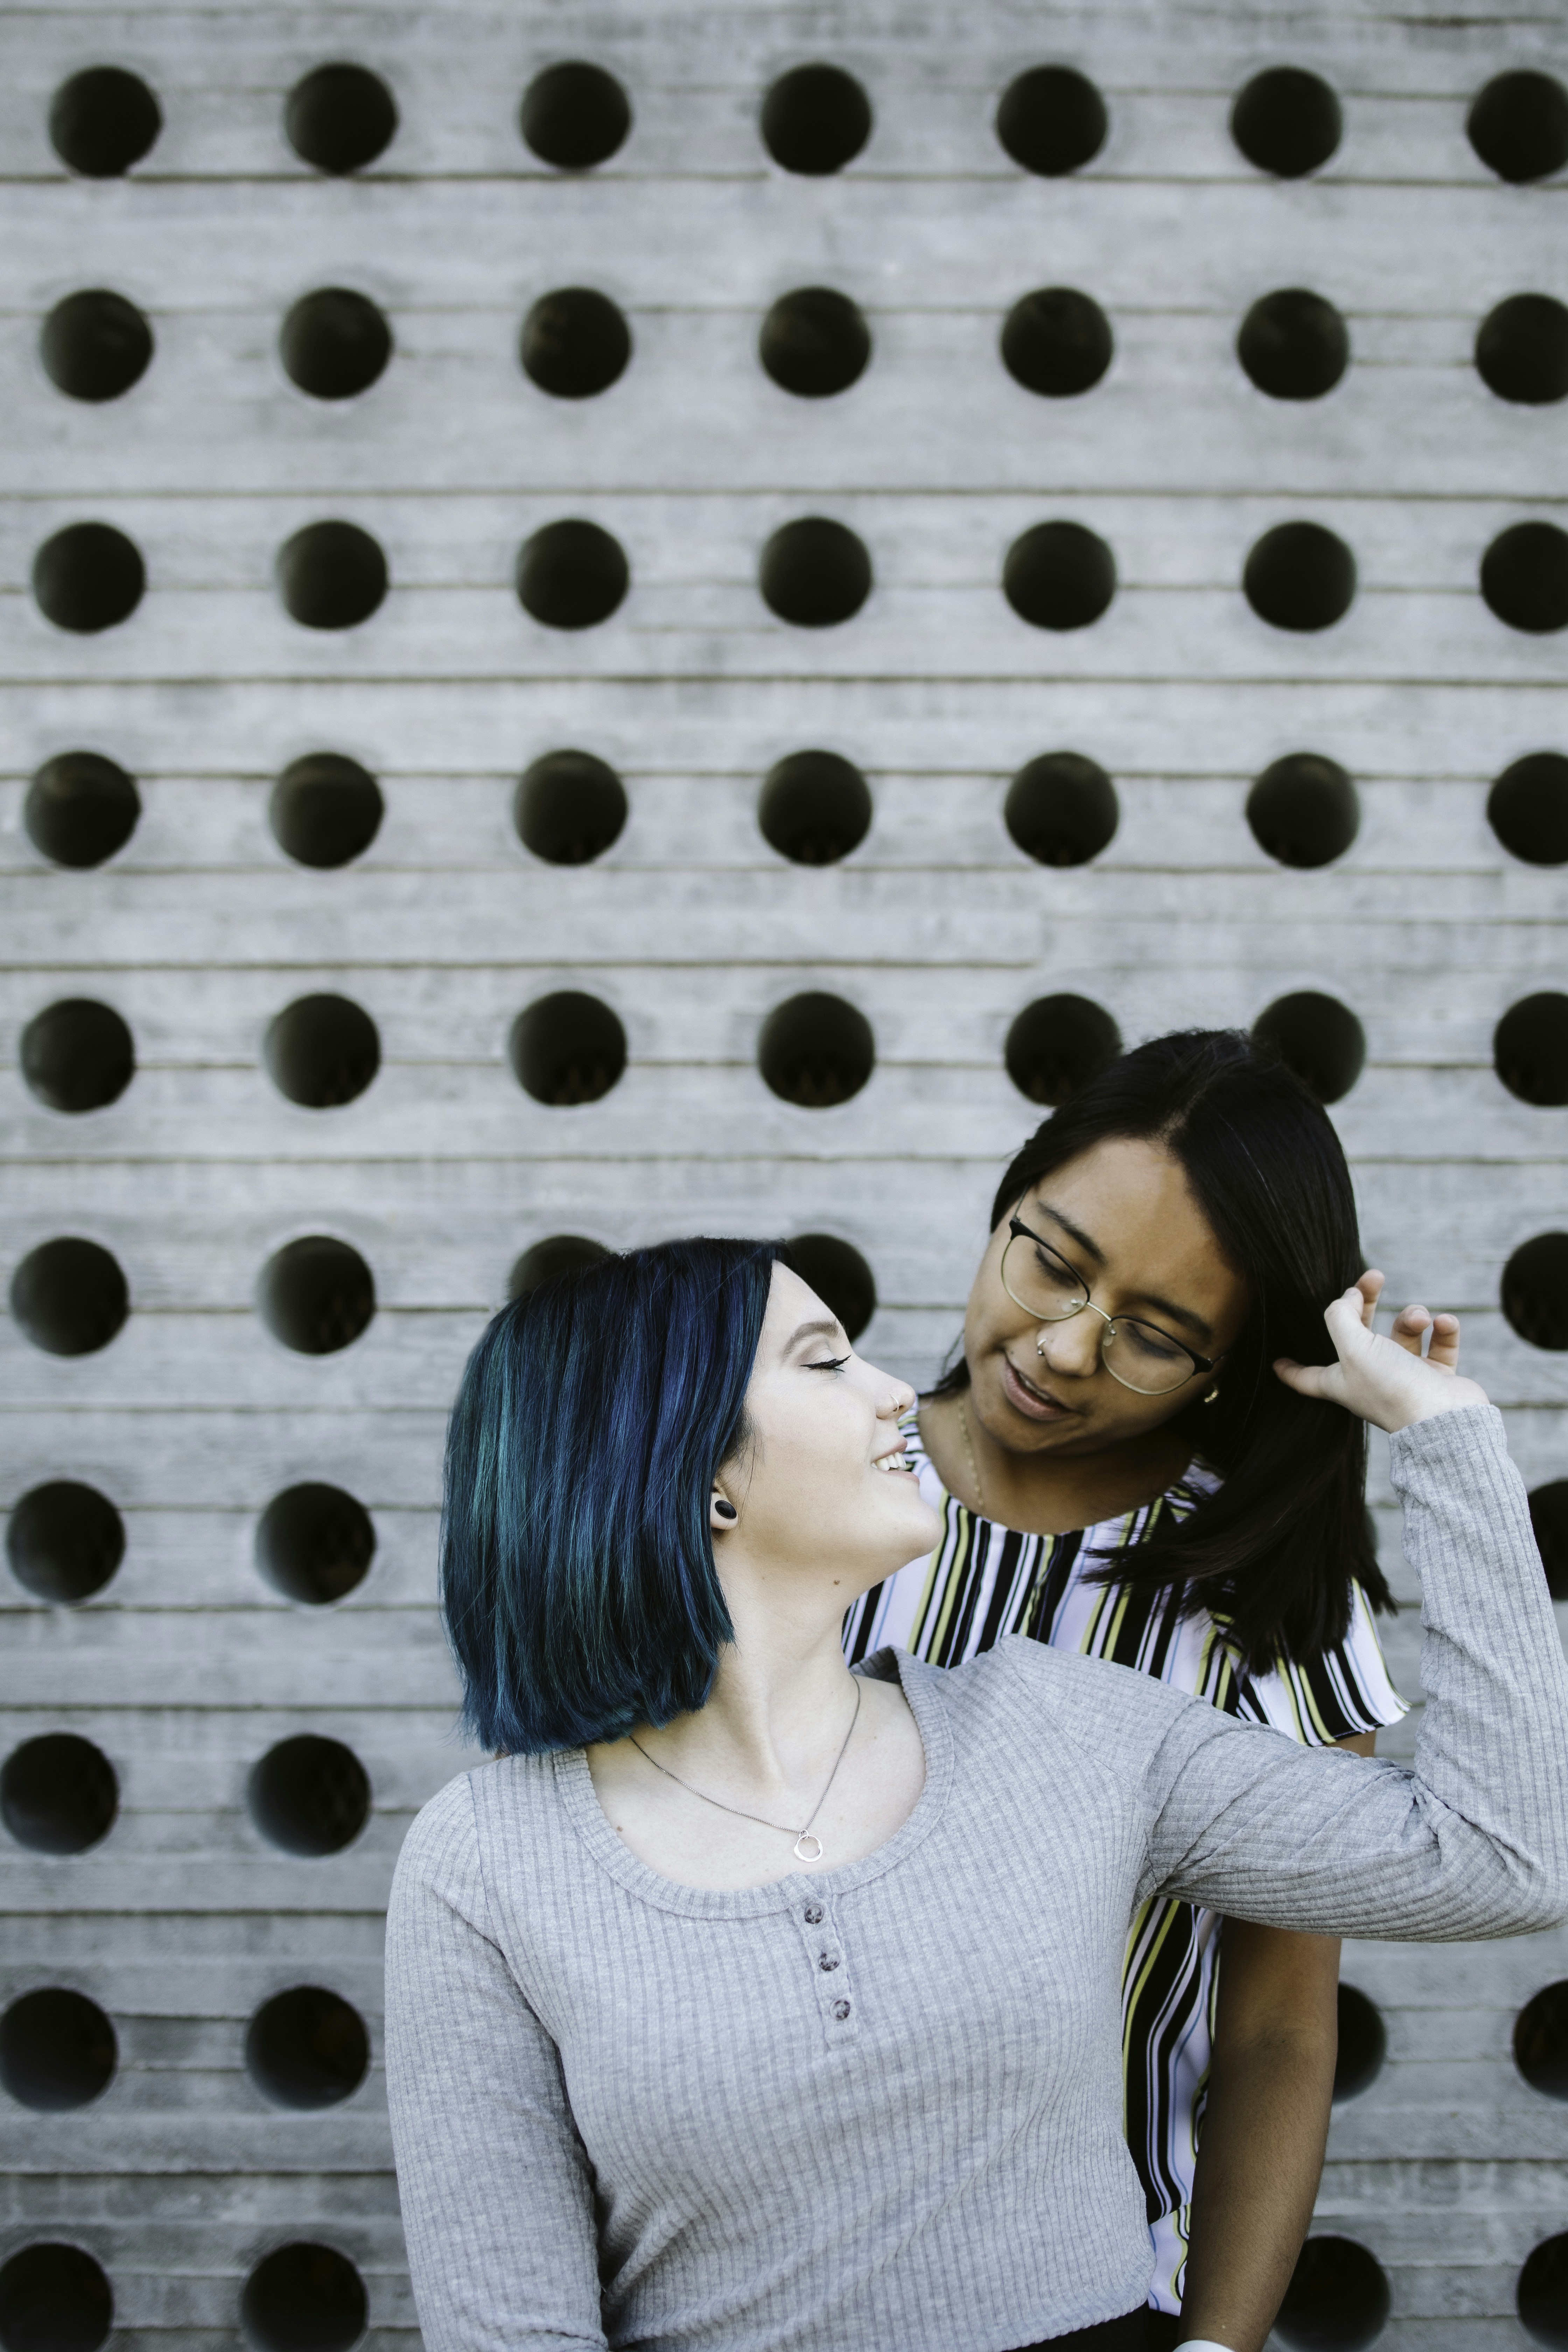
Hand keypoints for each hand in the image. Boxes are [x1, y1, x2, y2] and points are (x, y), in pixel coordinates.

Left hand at [1274, 1270, 1489, 1434]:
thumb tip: (1348, 1296)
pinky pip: (1439, 1344)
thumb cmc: (1393, 1389)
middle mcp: (1372, 1380)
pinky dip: (1443, 1330)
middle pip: (1360, 1336)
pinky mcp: (1438, 1378)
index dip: (1291, 1369)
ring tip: (1419, 1316)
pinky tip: (1444, 1322)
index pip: (1307, 1377)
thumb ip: (1341, 1317)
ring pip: (1404, 1335)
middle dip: (1365, 1304)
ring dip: (1411, 1317)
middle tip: (1374, 1276)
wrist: (1446, 1420)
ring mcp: (1408, 1378)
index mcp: (1342, 1381)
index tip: (1277, 1361)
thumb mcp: (1353, 1349)